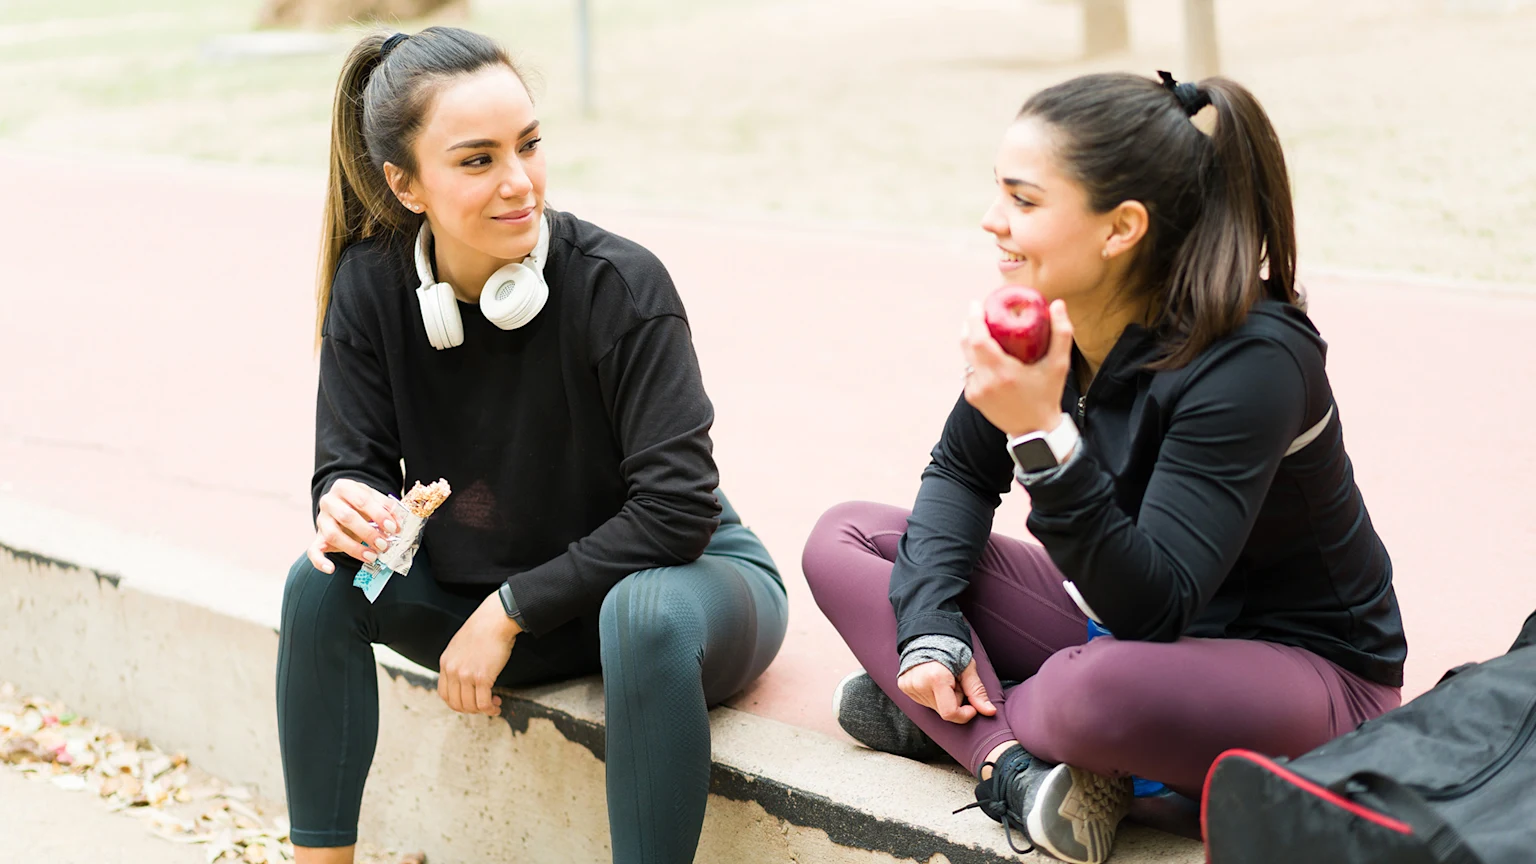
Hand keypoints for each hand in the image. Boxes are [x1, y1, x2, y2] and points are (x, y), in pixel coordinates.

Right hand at [306, 479, 404, 572]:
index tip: (393, 528)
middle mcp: (329, 502)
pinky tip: (330, 569)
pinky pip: (313, 550)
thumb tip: (398, 523)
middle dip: (368, 533)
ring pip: (333, 535)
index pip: (362, 500)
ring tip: (372, 556)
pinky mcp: (317, 537)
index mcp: (344, 487)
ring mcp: (321, 520)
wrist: (343, 504)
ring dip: (353, 548)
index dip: (379, 514)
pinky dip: (320, 561)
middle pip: (347, 517)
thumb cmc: (362, 503)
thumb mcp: (374, 498)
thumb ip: (386, 508)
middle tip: (384, 545)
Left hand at [438, 591, 521, 715]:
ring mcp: (466, 675)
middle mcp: (452, 671)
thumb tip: (465, 676)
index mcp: (445, 663)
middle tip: (482, 706)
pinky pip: (483, 703)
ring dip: (482, 711)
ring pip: (470, 706)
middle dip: (470, 710)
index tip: (469, 703)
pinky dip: (490, 709)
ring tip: (493, 705)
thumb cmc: (483, 629)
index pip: (444, 694)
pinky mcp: (482, 677)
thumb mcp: (460, 645)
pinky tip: (496, 705)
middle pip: (455, 703)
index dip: (457, 703)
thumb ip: (458, 661)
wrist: (494, 620)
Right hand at [897, 659, 996, 723]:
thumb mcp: (968, 669)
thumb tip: (990, 712)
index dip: (963, 715)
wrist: (928, 634)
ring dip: (942, 698)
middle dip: (953, 701)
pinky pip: (922, 700)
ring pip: (933, 706)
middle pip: (942, 710)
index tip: (971, 707)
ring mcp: (909, 685)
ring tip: (943, 679)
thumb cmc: (951, 650)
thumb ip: (977, 692)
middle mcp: (919, 683)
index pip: (949, 713)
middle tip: (955, 682)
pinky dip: (931, 694)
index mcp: (936, 678)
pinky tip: (931, 680)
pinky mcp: (903, 685)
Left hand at [962, 298, 1074, 437]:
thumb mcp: (1059, 365)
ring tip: (985, 332)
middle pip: (966, 345)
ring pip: (967, 359)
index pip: (978, 340)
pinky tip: (987, 357)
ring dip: (972, 343)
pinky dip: (976, 362)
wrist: (1035, 430)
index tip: (977, 304)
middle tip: (979, 313)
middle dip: (970, 326)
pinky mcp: (973, 398)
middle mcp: (985, 382)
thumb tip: (1057, 304)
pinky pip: (970, 372)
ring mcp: (976, 391)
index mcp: (1003, 373)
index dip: (974, 320)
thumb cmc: (1048, 395)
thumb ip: (1061, 334)